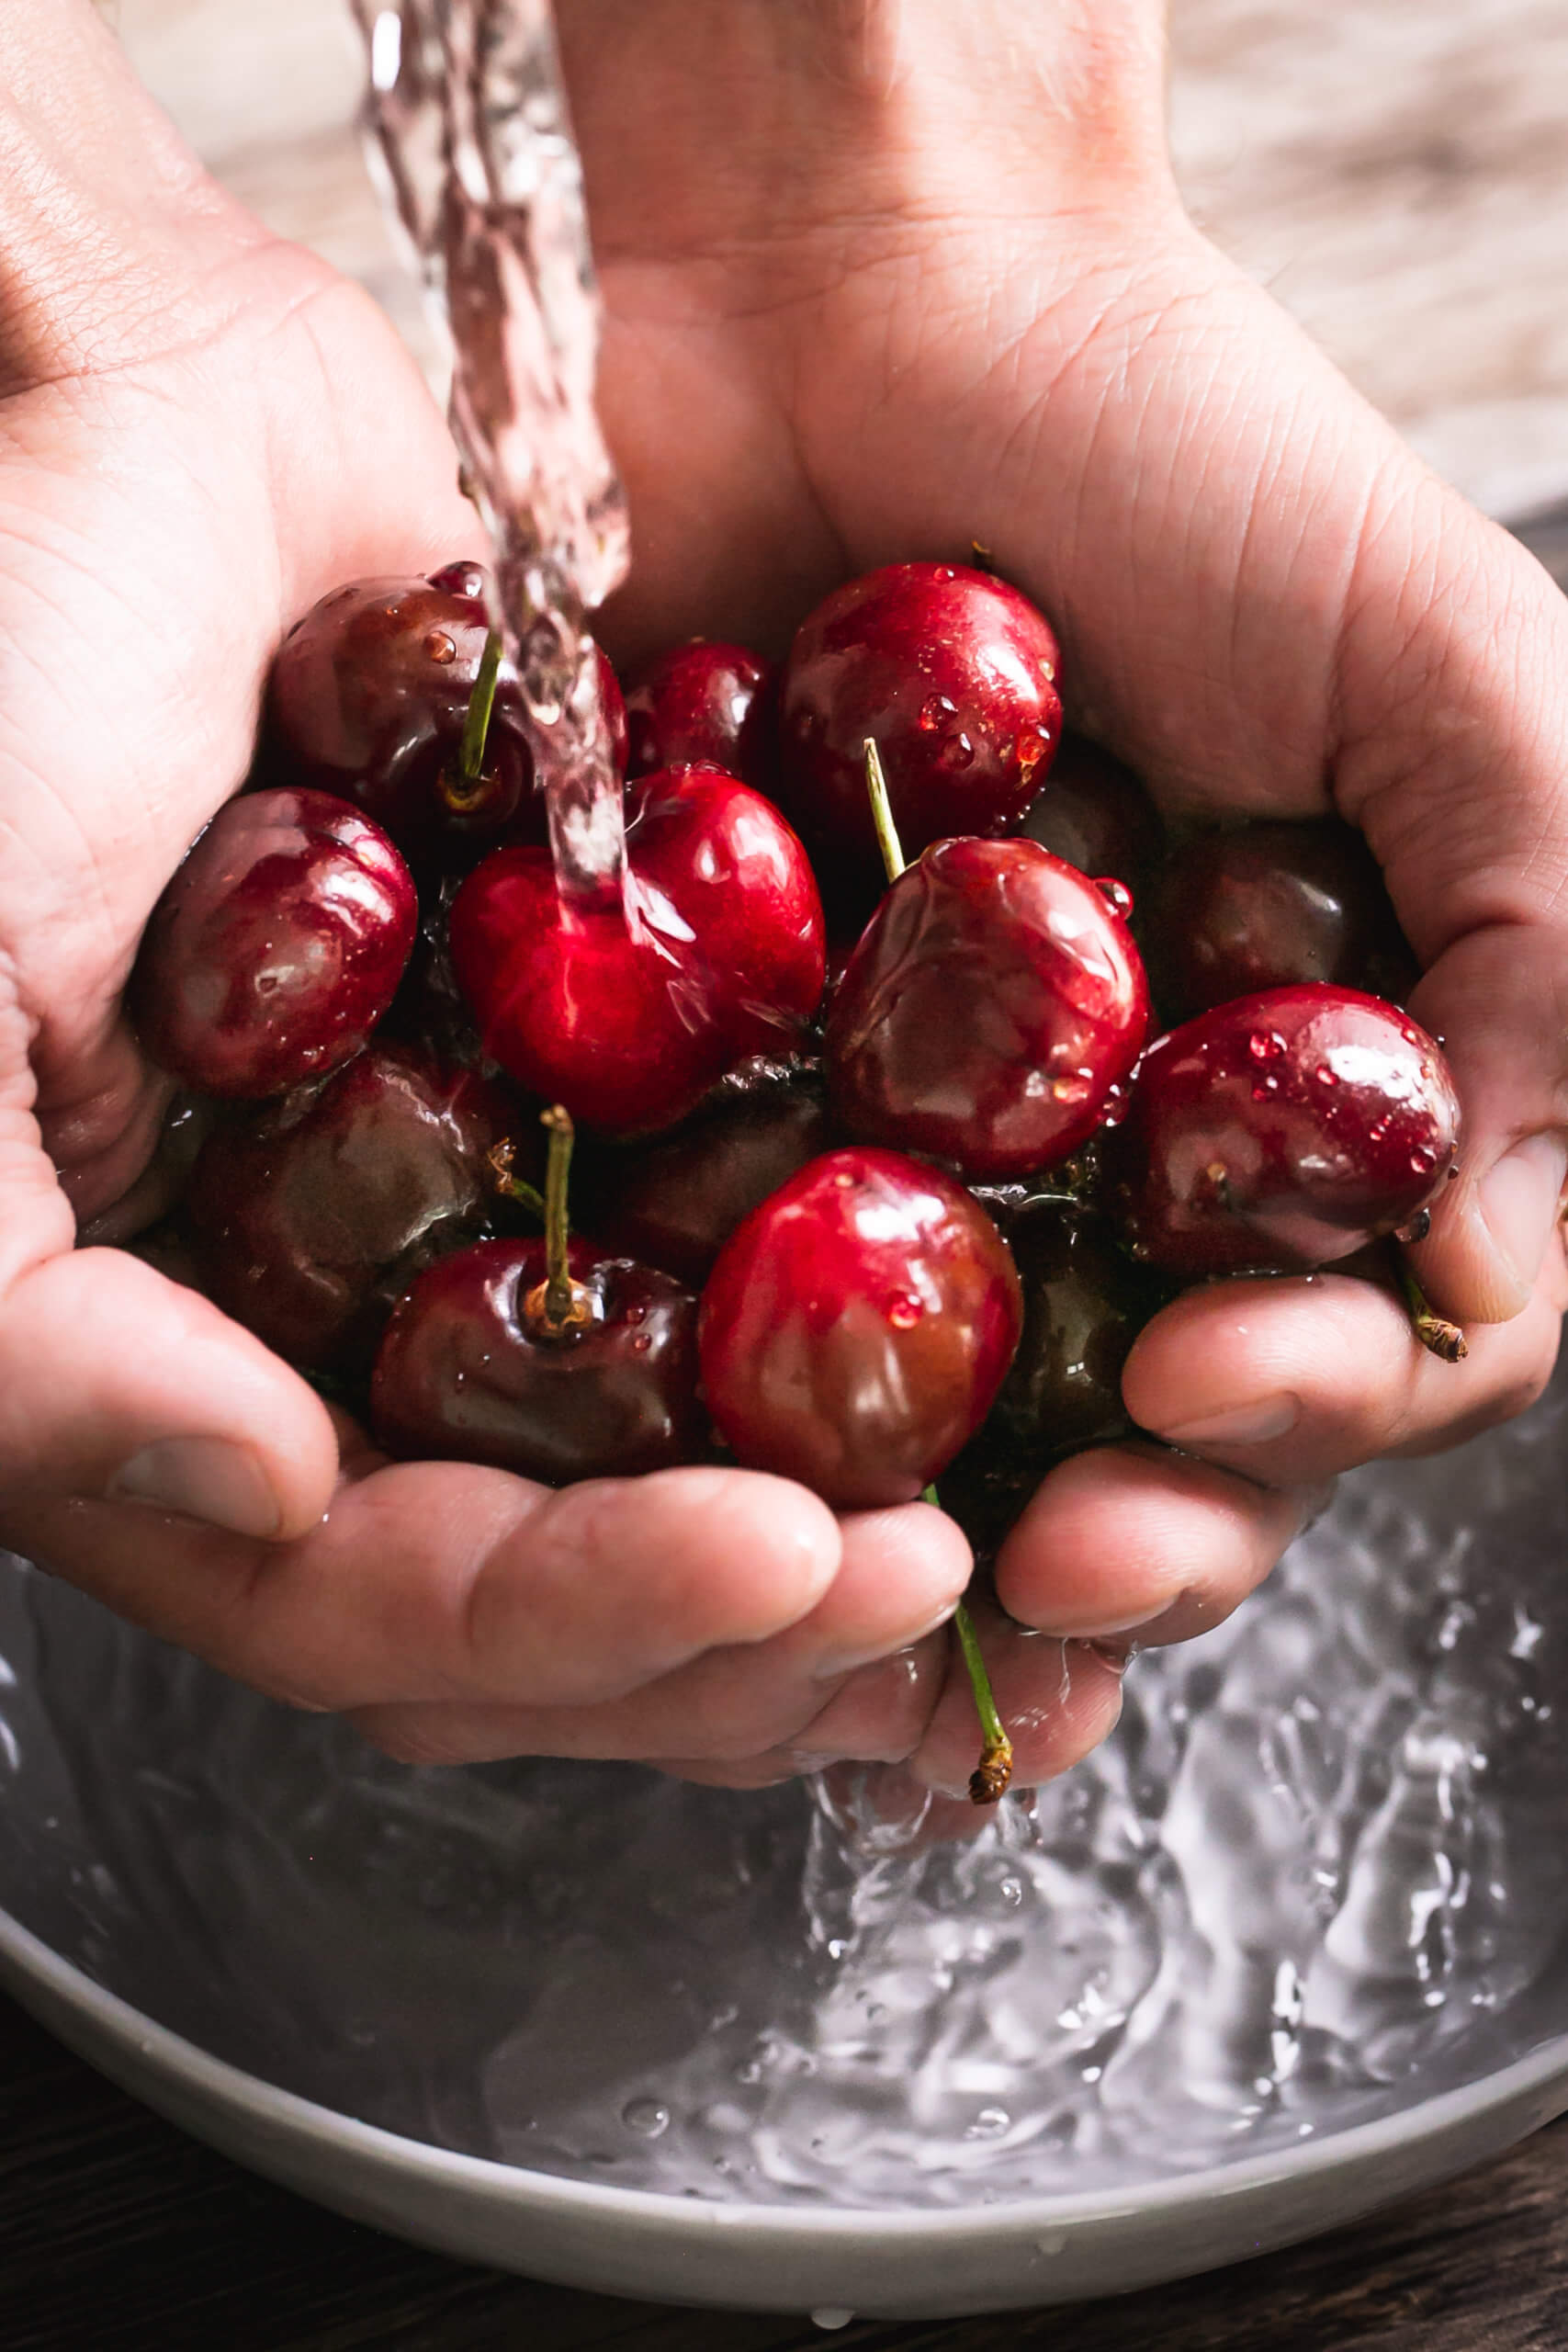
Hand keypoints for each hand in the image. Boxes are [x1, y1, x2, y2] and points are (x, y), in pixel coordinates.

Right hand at [0, 1, 1038, 1798]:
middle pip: (563, 1575)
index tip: (788, 1560)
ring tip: (1046, 1541)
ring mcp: (485, 1206)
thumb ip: (33, 1340)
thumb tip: (268, 1501)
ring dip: (850, 1511)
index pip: (383, 1598)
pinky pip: (757, 1237)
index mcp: (171, 1369)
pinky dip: (879, 1303)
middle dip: (753, 1615)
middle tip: (942, 1579)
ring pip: (686, 1449)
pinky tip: (1031, 1350)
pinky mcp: (605, 1076)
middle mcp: (339, 1328)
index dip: (584, 1617)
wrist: (130, 419)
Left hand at [552, 0, 1567, 1713]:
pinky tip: (710, 1497)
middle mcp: (1105, 1145)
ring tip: (909, 1579)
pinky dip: (708, 1401)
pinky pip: (699, 1286)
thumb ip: (1541, 968)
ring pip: (934, 1412)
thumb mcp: (1452, 684)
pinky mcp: (687, 1092)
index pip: (1349, 1332)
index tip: (1229, 1384)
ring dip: (937, 1530)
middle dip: (1135, 1524)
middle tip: (1075, 1555)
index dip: (1312, 1407)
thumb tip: (1492, 1280)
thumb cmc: (1191, 457)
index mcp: (1292, 1084)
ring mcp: (891, 1136)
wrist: (858, 279)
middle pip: (1142, 1420)